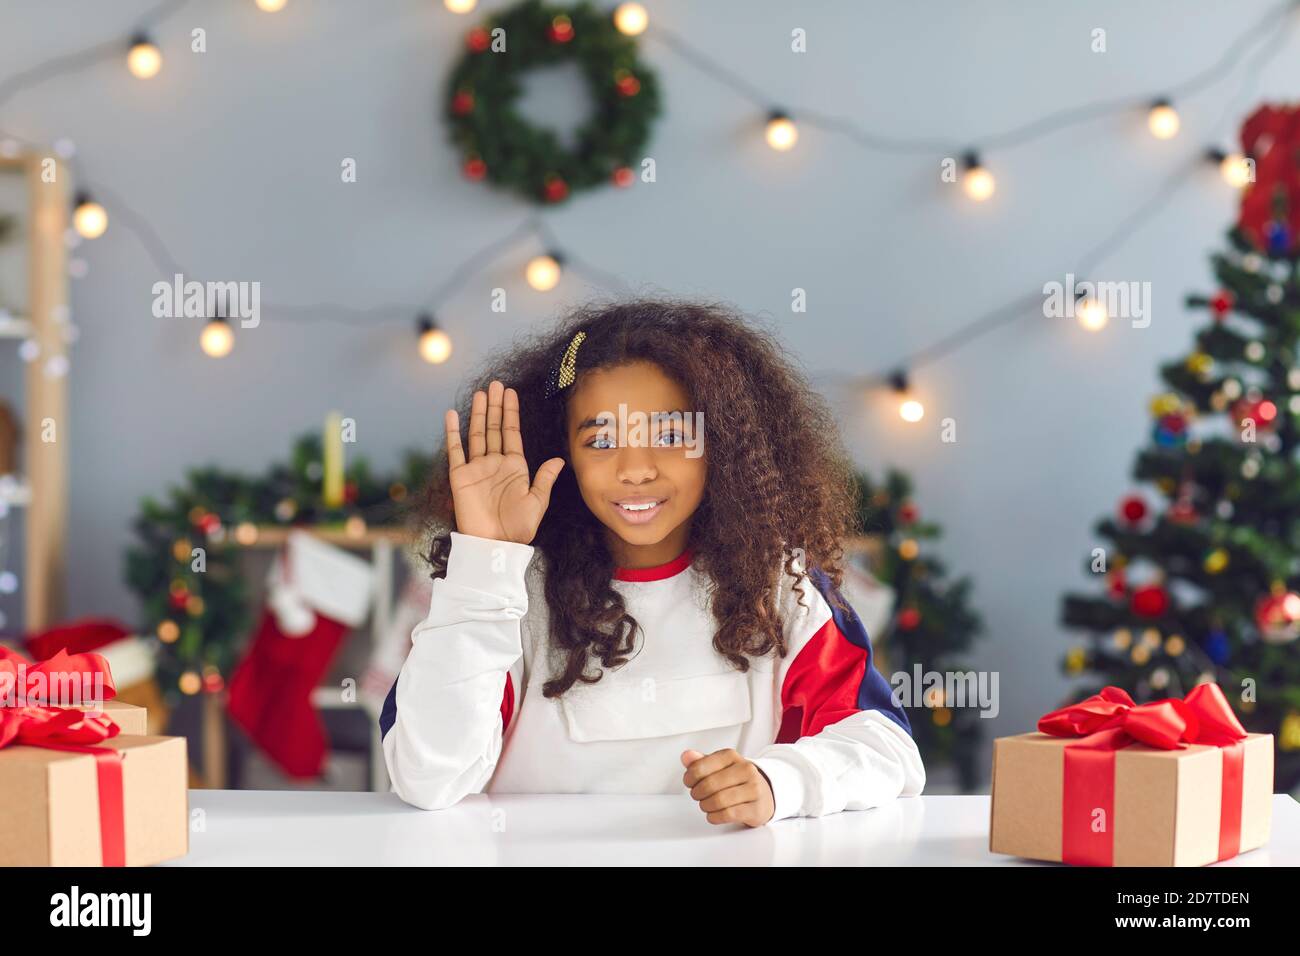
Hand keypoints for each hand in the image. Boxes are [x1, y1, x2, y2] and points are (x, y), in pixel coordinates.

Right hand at [444, 380, 565, 544]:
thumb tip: (559, 459)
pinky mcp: (460, 477)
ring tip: (480, 393)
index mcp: (515, 467)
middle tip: (495, 384)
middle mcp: (495, 464)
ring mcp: (477, 469)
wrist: (494, 545)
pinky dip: (453, 432)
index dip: (511, 413)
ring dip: (479, 413)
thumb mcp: (537, 502)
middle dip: (496, 406)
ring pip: (477, 434)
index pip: (512, 433)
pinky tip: (452, 415)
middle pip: (495, 428)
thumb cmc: (518, 528)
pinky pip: (456, 450)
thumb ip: (545, 479)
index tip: (510, 393)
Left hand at [681, 748, 775, 826]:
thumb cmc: (738, 780)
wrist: (765, 793)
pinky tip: (714, 814)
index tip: (689, 782)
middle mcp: (745, 770)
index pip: (700, 766)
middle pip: (709, 785)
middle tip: (697, 795)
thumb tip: (686, 756)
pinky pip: (728, 814)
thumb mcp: (719, 766)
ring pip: (718, 801)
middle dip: (697, 794)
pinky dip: (715, 817)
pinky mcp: (755, 808)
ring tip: (706, 805)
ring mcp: (753, 789)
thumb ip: (700, 761)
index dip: (689, 778)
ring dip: (706, 806)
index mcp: (731, 756)